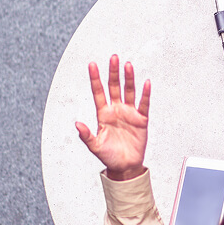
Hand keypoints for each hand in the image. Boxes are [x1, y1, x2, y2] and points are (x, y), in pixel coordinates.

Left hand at [76, 55, 150, 180]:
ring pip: (129, 91)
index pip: (98, 92)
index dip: (95, 79)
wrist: (125, 166)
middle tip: (113, 58)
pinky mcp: (141, 119)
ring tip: (128, 65)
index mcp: (103, 114)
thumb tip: (77, 124)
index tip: (92, 65)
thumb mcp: (95, 146)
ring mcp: (129, 113)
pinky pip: (143, 103)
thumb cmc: (109, 156)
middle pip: (114, 87)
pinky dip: (145, 94)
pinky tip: (145, 83)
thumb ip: (86, 135)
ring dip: (128, 78)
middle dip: (113, 72)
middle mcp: (116, 110)